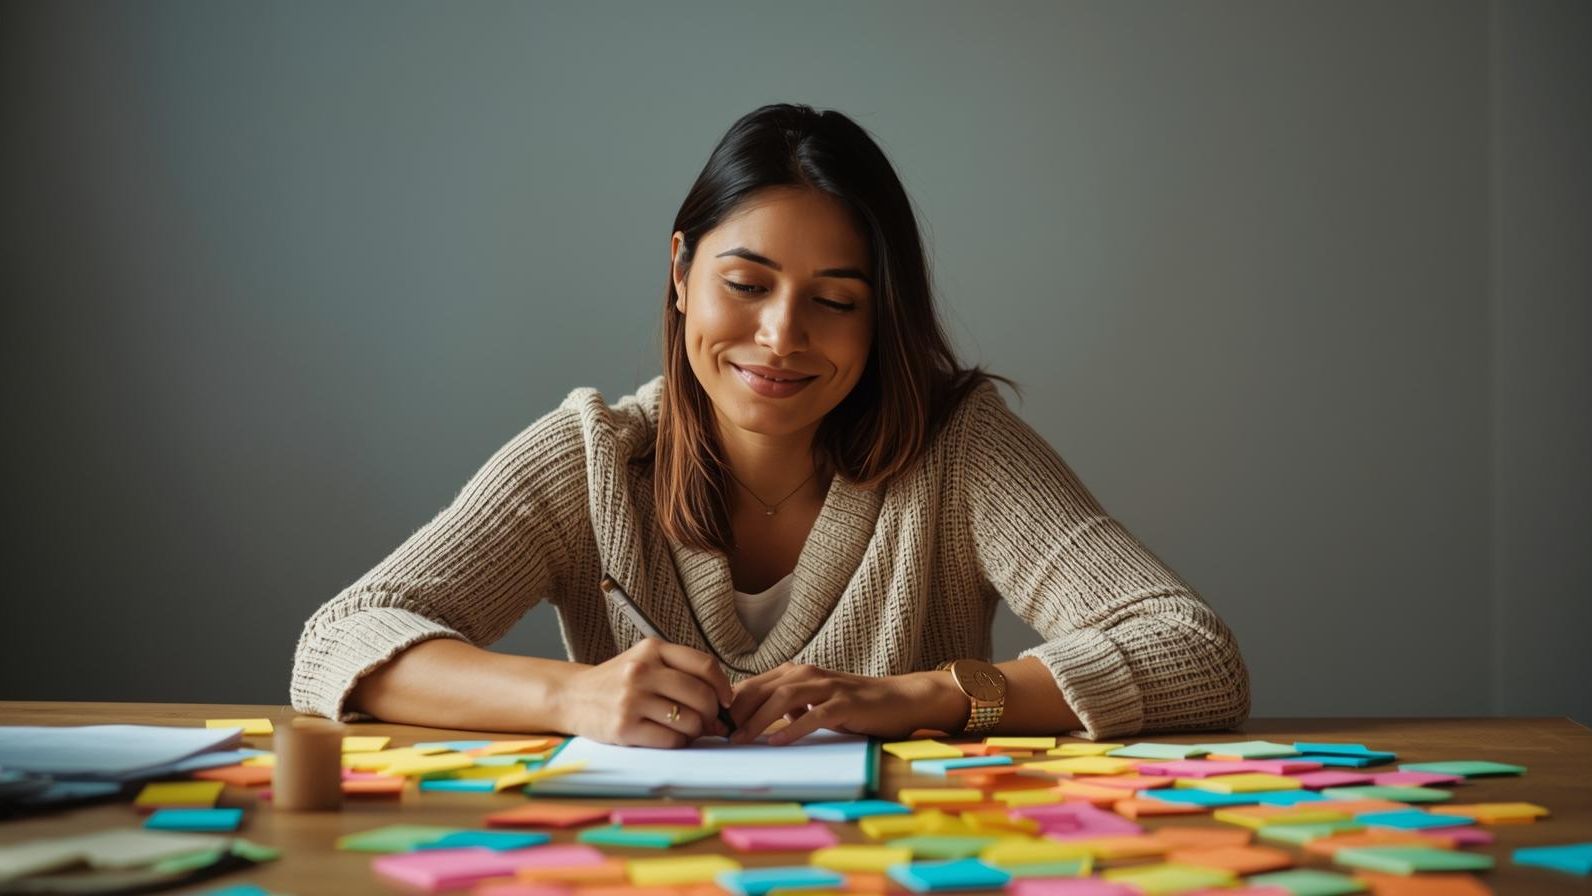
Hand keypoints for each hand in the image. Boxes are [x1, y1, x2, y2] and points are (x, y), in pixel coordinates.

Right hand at [559, 639, 733, 747]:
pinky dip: (678, 742)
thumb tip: (722, 705)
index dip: (723, 686)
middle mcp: (642, 671)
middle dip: (712, 714)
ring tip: (685, 729)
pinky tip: (669, 737)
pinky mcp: (624, 728)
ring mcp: (632, 700)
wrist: (572, 697)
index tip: (726, 700)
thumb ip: (680, 673)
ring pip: (689, 721)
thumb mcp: (645, 662)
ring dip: (695, 731)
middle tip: (707, 721)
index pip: (704, 665)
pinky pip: (671, 740)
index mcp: (652, 649)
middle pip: (701, 695)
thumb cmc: (617, 682)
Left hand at [727, 662, 966, 745]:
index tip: (711, 725)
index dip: (730, 704)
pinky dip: (794, 727)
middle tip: (718, 735)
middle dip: (737, 712)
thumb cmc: (853, 705)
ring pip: (784, 698)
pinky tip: (777, 741)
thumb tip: (750, 724)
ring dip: (758, 719)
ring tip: (740, 740)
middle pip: (762, 688)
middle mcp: (808, 674)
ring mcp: (827, 687)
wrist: (899, 699)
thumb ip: (786, 708)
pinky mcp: (845, 704)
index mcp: (796, 673)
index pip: (753, 685)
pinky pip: (815, 715)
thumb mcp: (813, 703)